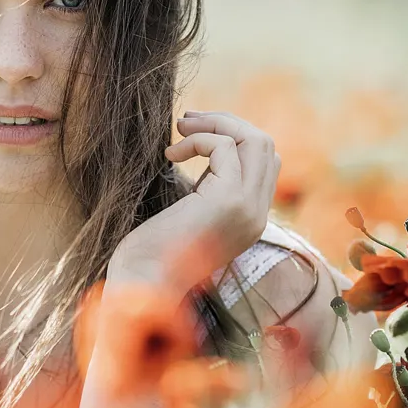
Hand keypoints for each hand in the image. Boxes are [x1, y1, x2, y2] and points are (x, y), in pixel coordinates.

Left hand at [107, 110, 280, 296]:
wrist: (142, 287)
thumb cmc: (150, 255)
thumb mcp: (186, 217)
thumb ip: (203, 193)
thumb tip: (197, 151)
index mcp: (250, 219)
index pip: (265, 163)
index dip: (233, 138)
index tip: (193, 133)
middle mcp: (257, 214)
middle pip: (265, 146)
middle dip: (226, 123)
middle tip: (186, 120)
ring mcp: (248, 208)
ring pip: (255, 140)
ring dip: (214, 125)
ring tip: (178, 129)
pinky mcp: (228, 202)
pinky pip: (224, 148)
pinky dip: (197, 140)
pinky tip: (169, 154)